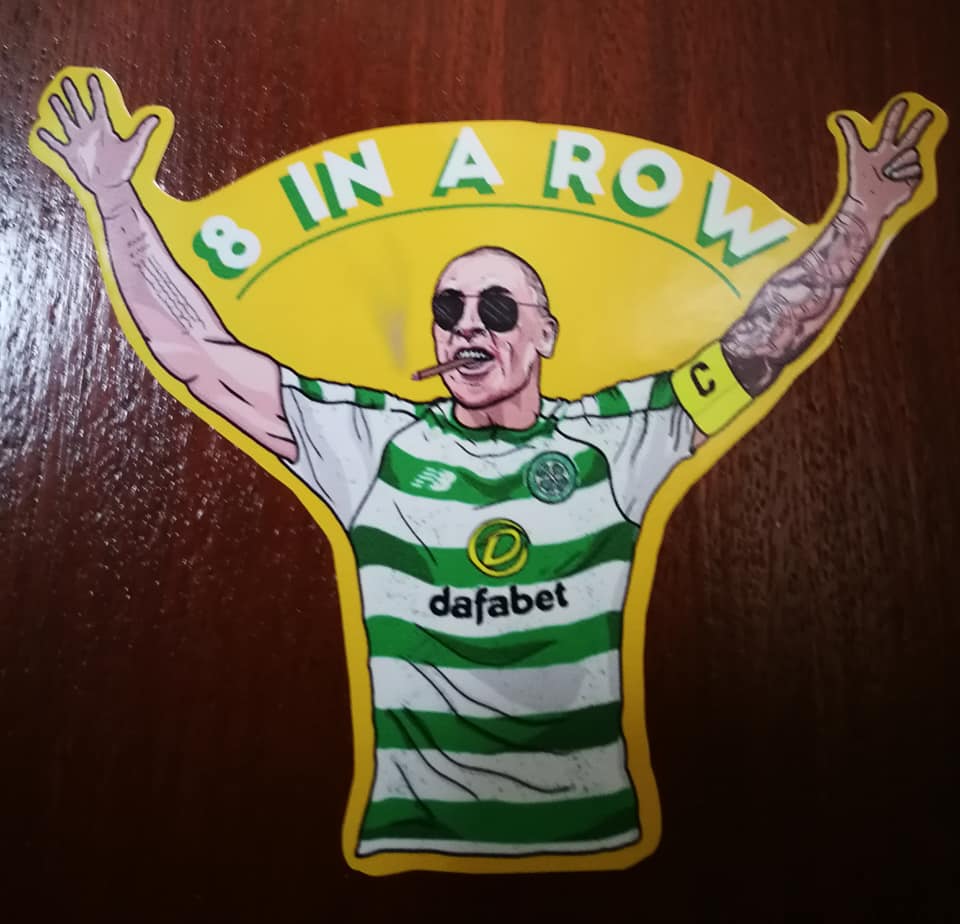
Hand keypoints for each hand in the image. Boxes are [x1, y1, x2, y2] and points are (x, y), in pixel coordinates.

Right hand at [37, 74, 158, 197]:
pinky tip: (40, 131)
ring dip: (60, 111)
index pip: (98, 105)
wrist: (112, 188)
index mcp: (104, 128)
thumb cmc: (124, 168)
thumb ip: (144, 130)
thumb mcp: (135, 147)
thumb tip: (158, 116)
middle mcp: (89, 132)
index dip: (96, 92)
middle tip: (67, 81)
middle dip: (73, 96)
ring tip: (53, 98)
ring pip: (67, 122)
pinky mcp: (70, 155)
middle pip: (79, 109)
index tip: (92, 77)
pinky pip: (57, 145)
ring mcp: (78, 142)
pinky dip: (48, 139)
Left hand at [836, 100, 932, 221]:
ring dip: (900, 161)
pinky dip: (905, 172)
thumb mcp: (855, 156)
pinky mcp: (913, 178)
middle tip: (927, 112)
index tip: (902, 102)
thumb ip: (850, 136)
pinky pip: (916, 168)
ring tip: (888, 172)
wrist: (866, 204)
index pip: (890, 129)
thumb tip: (839, 117)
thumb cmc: (860, 183)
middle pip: (911, 135)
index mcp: (882, 150)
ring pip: (912, 153)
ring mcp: (905, 166)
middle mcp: (895, 156)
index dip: (895, 116)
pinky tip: (895, 179)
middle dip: (919, 124)